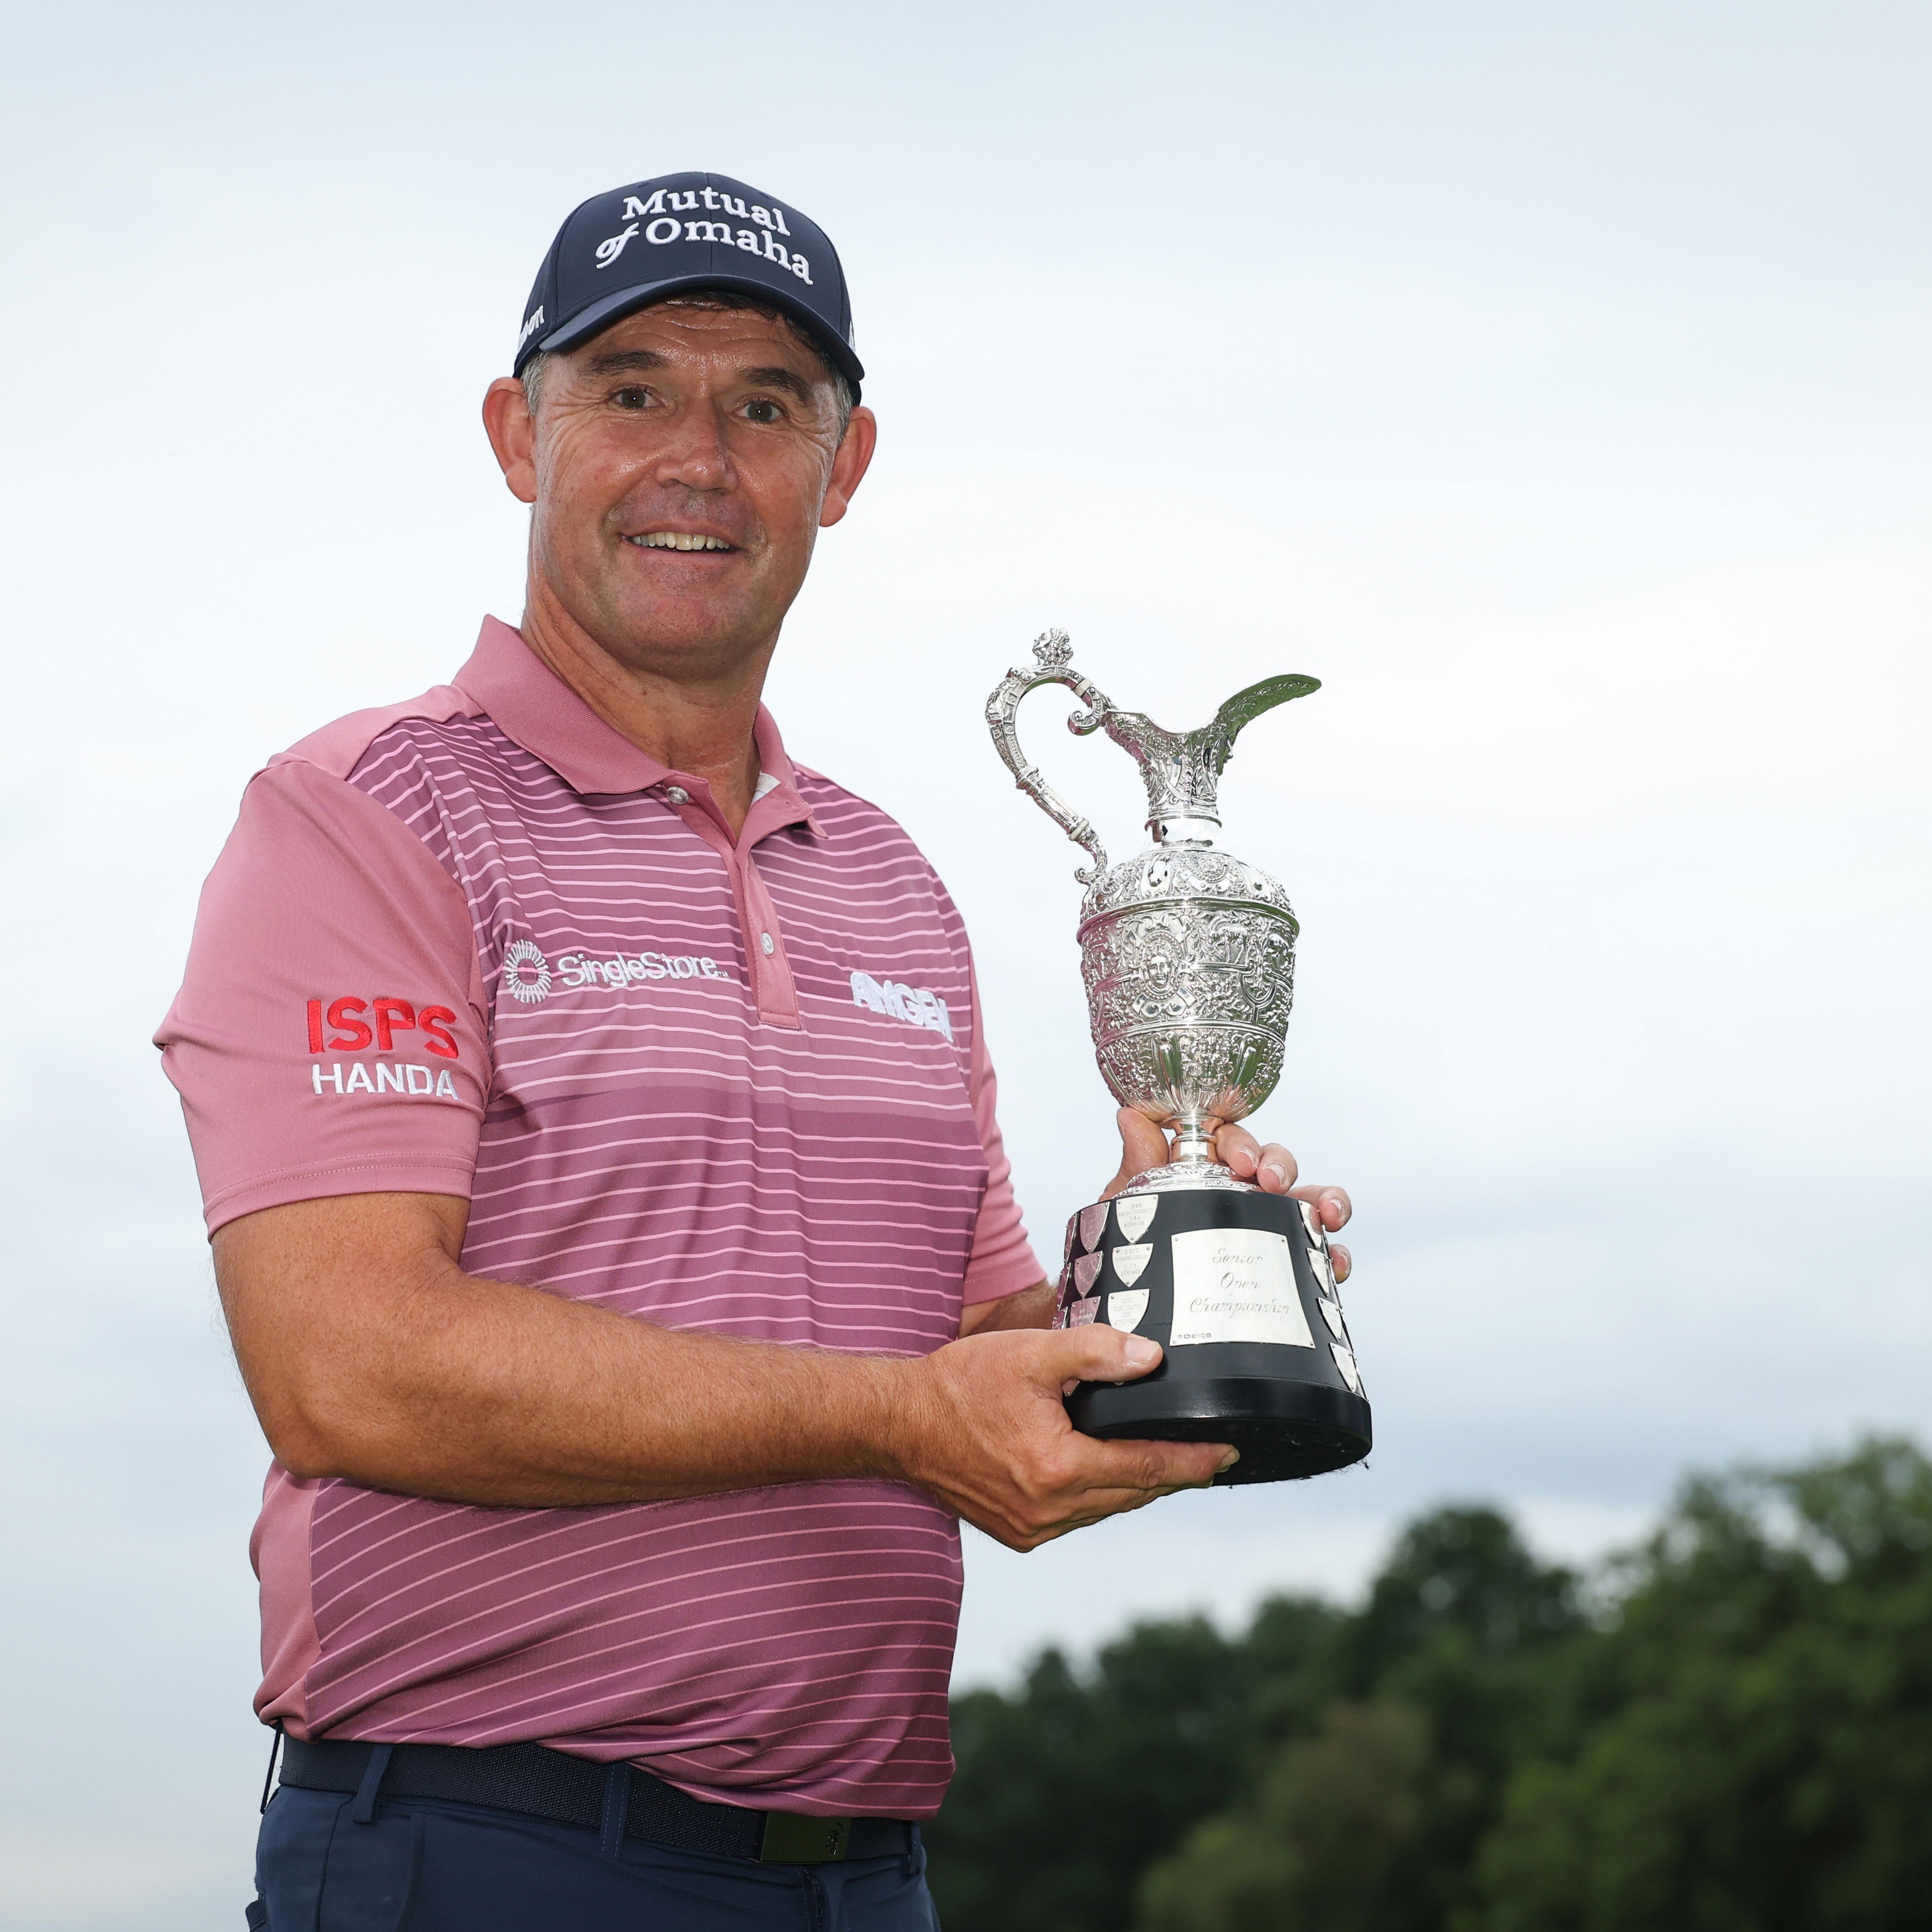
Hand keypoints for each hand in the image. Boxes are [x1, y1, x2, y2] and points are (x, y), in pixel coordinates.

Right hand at [892, 1323, 1235, 1549]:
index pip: (1147, 1467)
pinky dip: (1099, 1495)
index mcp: (1058, 1469)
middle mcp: (1050, 1510)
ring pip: (1106, 1507)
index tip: (1229, 1451)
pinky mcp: (1017, 1533)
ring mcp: (1032, 1528)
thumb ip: (1093, 1351)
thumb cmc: (959, 1384)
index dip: (1193, 1460)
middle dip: (1174, 1473)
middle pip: (1133, 1493)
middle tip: (1210, 1455)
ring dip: (1136, 1485)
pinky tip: (1106, 1470)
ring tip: (1165, 1459)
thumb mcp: (1029, 1354)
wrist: (897, 1424)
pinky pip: (1077, 1516)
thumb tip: (1151, 1359)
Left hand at [1098, 1108, 1351, 1281]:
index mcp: (1207, 1168)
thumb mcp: (1132, 1204)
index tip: (1240, 1161)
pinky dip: (1333, 1254)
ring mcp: (1269, 1223)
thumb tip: (1130, 1115)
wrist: (1140, 1302)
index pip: (1230, 1139)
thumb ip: (1137, 1163)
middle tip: (1272, 1183)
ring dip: (1326, 1198)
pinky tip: (1335, 1263)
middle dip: (1281, 1165)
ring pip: (1308, 1199)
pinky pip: (1319, 1252)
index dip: (1240, 1143)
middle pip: (1274, 1161)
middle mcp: (1243, 1190)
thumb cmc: (1137, 1243)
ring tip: (1329, 1215)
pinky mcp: (1287, 1260)